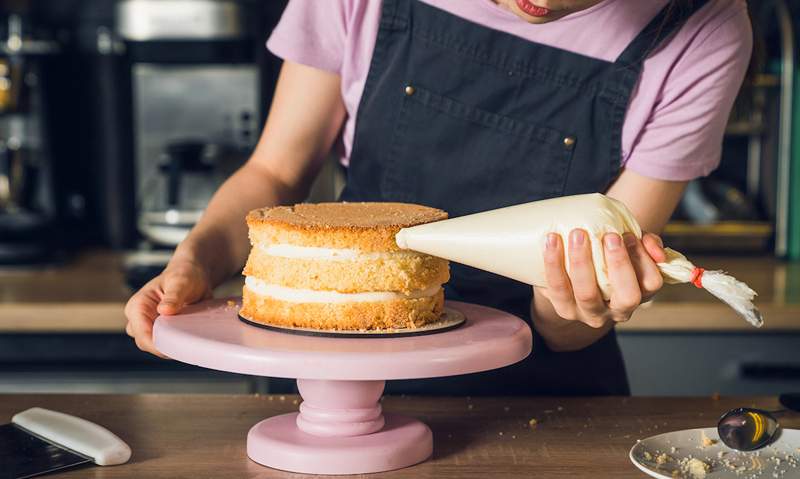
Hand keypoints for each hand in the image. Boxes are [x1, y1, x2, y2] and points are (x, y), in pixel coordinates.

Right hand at [124, 258, 212, 356]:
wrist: (192, 274)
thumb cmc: (184, 274)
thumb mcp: (181, 282)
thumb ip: (173, 296)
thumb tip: (164, 310)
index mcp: (138, 305)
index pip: (142, 335)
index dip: (158, 345)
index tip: (177, 347)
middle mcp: (138, 317)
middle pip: (146, 343)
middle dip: (165, 347)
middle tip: (187, 343)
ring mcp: (147, 324)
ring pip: (154, 345)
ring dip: (170, 345)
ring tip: (188, 338)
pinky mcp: (157, 329)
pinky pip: (163, 343)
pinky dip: (174, 343)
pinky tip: (187, 337)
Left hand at [538, 229, 665, 327]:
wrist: (574, 276)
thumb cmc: (608, 255)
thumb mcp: (630, 247)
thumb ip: (646, 241)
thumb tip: (657, 250)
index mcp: (640, 294)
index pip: (652, 283)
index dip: (643, 260)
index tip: (628, 234)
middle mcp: (618, 311)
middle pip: (627, 296)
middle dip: (620, 264)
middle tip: (609, 235)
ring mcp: (590, 313)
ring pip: (588, 294)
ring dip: (582, 262)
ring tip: (577, 234)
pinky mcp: (564, 309)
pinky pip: (557, 289)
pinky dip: (553, 264)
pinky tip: (551, 241)